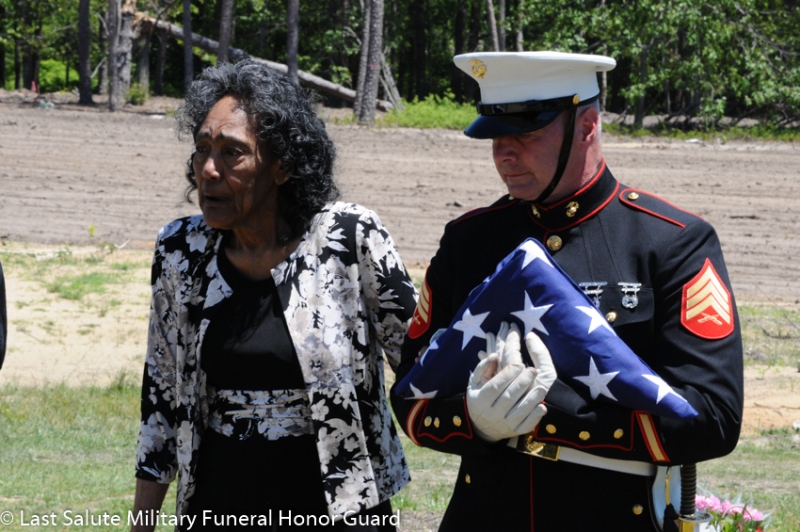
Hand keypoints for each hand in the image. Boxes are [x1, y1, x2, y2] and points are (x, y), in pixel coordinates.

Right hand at [466, 322, 555, 441]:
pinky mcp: (515, 431)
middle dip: (522, 382)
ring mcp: (504, 424)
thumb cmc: (480, 397)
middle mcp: (492, 413)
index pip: (496, 385)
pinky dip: (535, 417)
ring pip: (519, 412)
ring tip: (541, 387)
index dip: (508, 374)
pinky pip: (526, 425)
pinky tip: (542, 406)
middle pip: (509, 397)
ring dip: (532, 399)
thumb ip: (483, 367)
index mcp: (481, 399)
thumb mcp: (475, 382)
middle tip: (533, 370)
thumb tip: (495, 355)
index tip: (519, 364)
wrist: (481, 427)